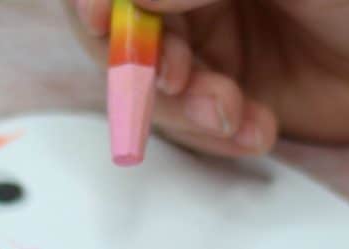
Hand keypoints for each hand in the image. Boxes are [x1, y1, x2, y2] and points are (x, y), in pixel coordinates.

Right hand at [62, 0, 348, 156]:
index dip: (96, 1)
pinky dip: (212, 135)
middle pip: (116, 31)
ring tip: (231, 114)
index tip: (100, 17)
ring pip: (148, 84)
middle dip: (140, 64)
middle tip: (174, 81)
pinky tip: (252, 129)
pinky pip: (185, 123)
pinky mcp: (214, 93)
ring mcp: (200, 42)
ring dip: (183, 109)